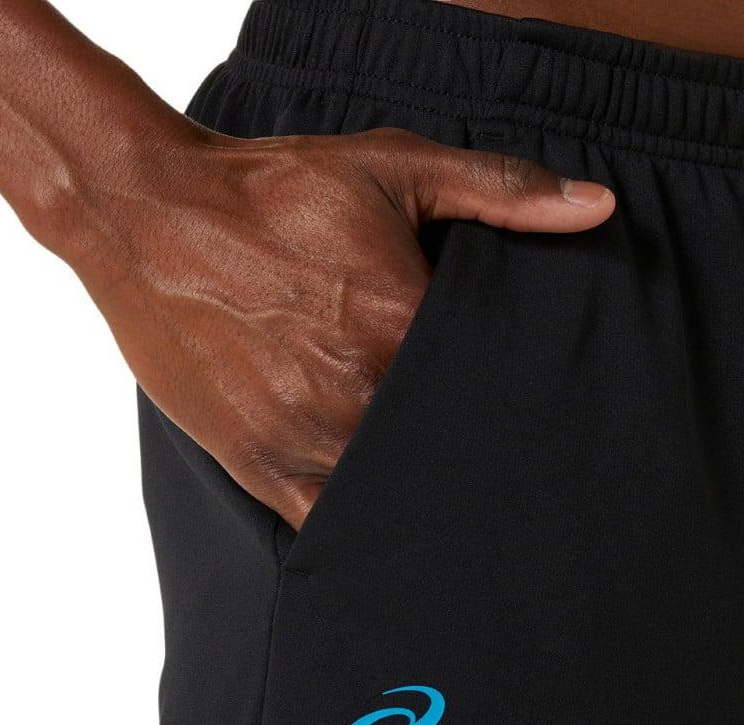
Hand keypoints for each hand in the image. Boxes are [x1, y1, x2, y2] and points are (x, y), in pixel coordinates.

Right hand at [62, 123, 615, 528]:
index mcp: (402, 326)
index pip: (491, 389)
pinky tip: (396, 539)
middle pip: (449, 449)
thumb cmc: (271, 191)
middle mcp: (359, 392)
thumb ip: (499, 189)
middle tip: (510, 477)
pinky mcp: (262, 465)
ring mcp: (307, 436)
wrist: (148, 214)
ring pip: (395, 496)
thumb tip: (595, 206)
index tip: (540, 426)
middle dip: (475, 457)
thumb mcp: (390, 167)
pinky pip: (330, 524)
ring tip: (463, 510)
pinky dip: (365, 534)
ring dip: (427, 498)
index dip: (516, 405)